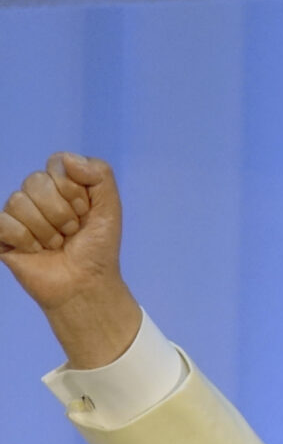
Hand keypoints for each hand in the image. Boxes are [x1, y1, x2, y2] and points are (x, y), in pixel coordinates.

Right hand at [0, 153, 143, 366]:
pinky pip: (4, 222)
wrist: (85, 284)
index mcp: (61, 184)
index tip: (85, 213)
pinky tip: (37, 251)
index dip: (73, 190)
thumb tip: (67, 159)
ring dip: (46, 230)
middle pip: (35, 181)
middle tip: (72, 232)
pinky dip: (27, 240)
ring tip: (57, 244)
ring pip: (19, 201)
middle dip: (61, 212)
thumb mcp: (110, 208)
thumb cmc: (98, 248)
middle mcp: (36, 195)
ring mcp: (17, 214)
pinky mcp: (2, 234)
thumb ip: (99, 175)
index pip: (56, 164)